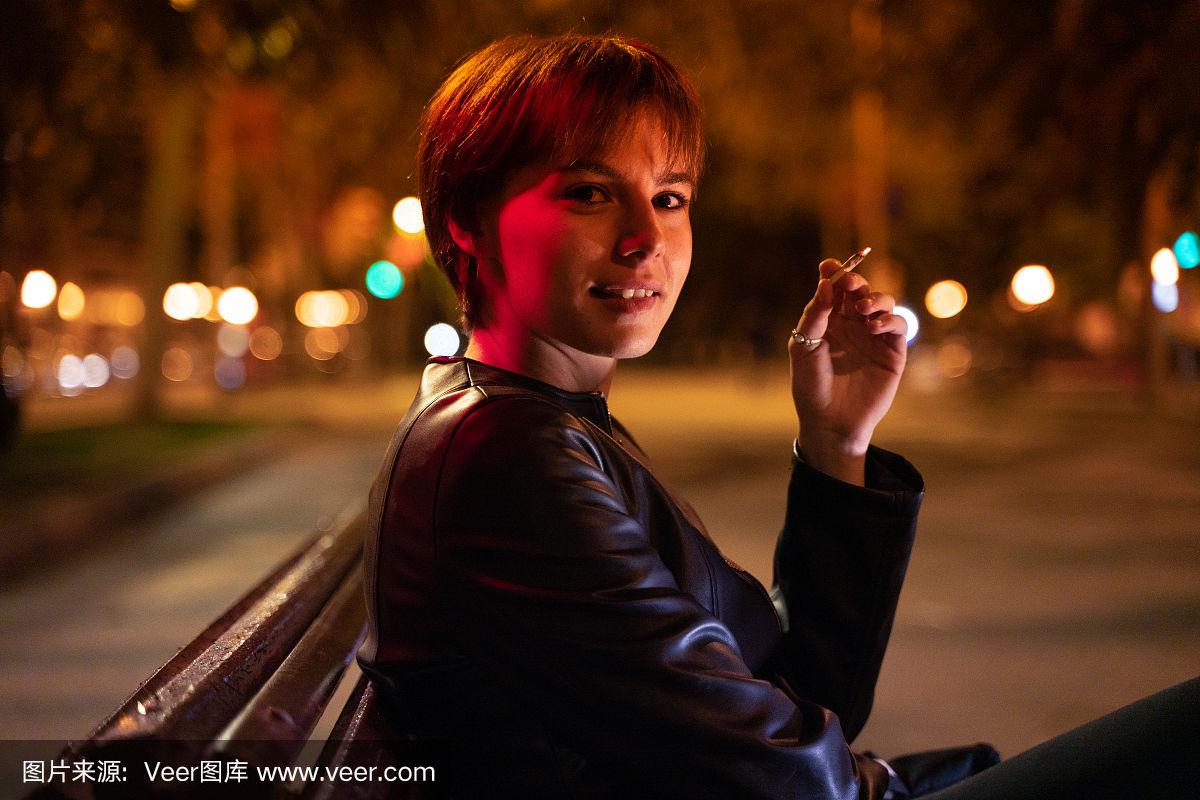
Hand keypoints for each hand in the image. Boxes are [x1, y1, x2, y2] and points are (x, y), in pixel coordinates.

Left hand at [789, 258, 907, 483]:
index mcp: (828, 320)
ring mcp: (873, 336)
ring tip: (861, 312)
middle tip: (850, 283)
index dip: (835, 272)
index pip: (834, 288)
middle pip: (859, 290)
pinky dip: (888, 319)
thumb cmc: (811, 386)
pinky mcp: (892, 352)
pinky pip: (897, 325)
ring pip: (882, 302)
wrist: (829, 421)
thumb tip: (828, 281)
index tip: (829, 264)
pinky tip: (872, 327)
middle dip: (855, 280)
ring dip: (874, 298)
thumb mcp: (804, 347)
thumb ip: (815, 314)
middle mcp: (851, 324)